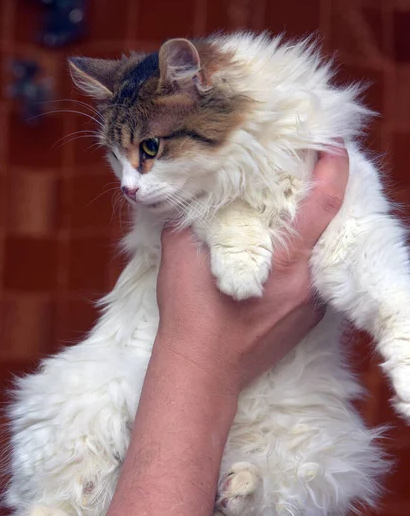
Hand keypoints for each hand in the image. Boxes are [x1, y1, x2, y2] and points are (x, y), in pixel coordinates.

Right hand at [157, 144, 348, 395]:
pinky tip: (285, 251)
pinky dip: (307, 255)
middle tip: (311, 166)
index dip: (335, 167)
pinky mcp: (306, 320)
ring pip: (324, 252)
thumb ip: (188, 217)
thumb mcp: (180, 258)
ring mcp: (311, 305)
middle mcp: (308, 283)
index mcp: (285, 262)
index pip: (325, 203)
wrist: (201, 373)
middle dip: (326, 191)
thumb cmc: (190, 317)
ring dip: (315, 226)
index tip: (333, 142)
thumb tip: (187, 187)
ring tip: (295, 206)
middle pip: (333, 224)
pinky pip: (315, 277)